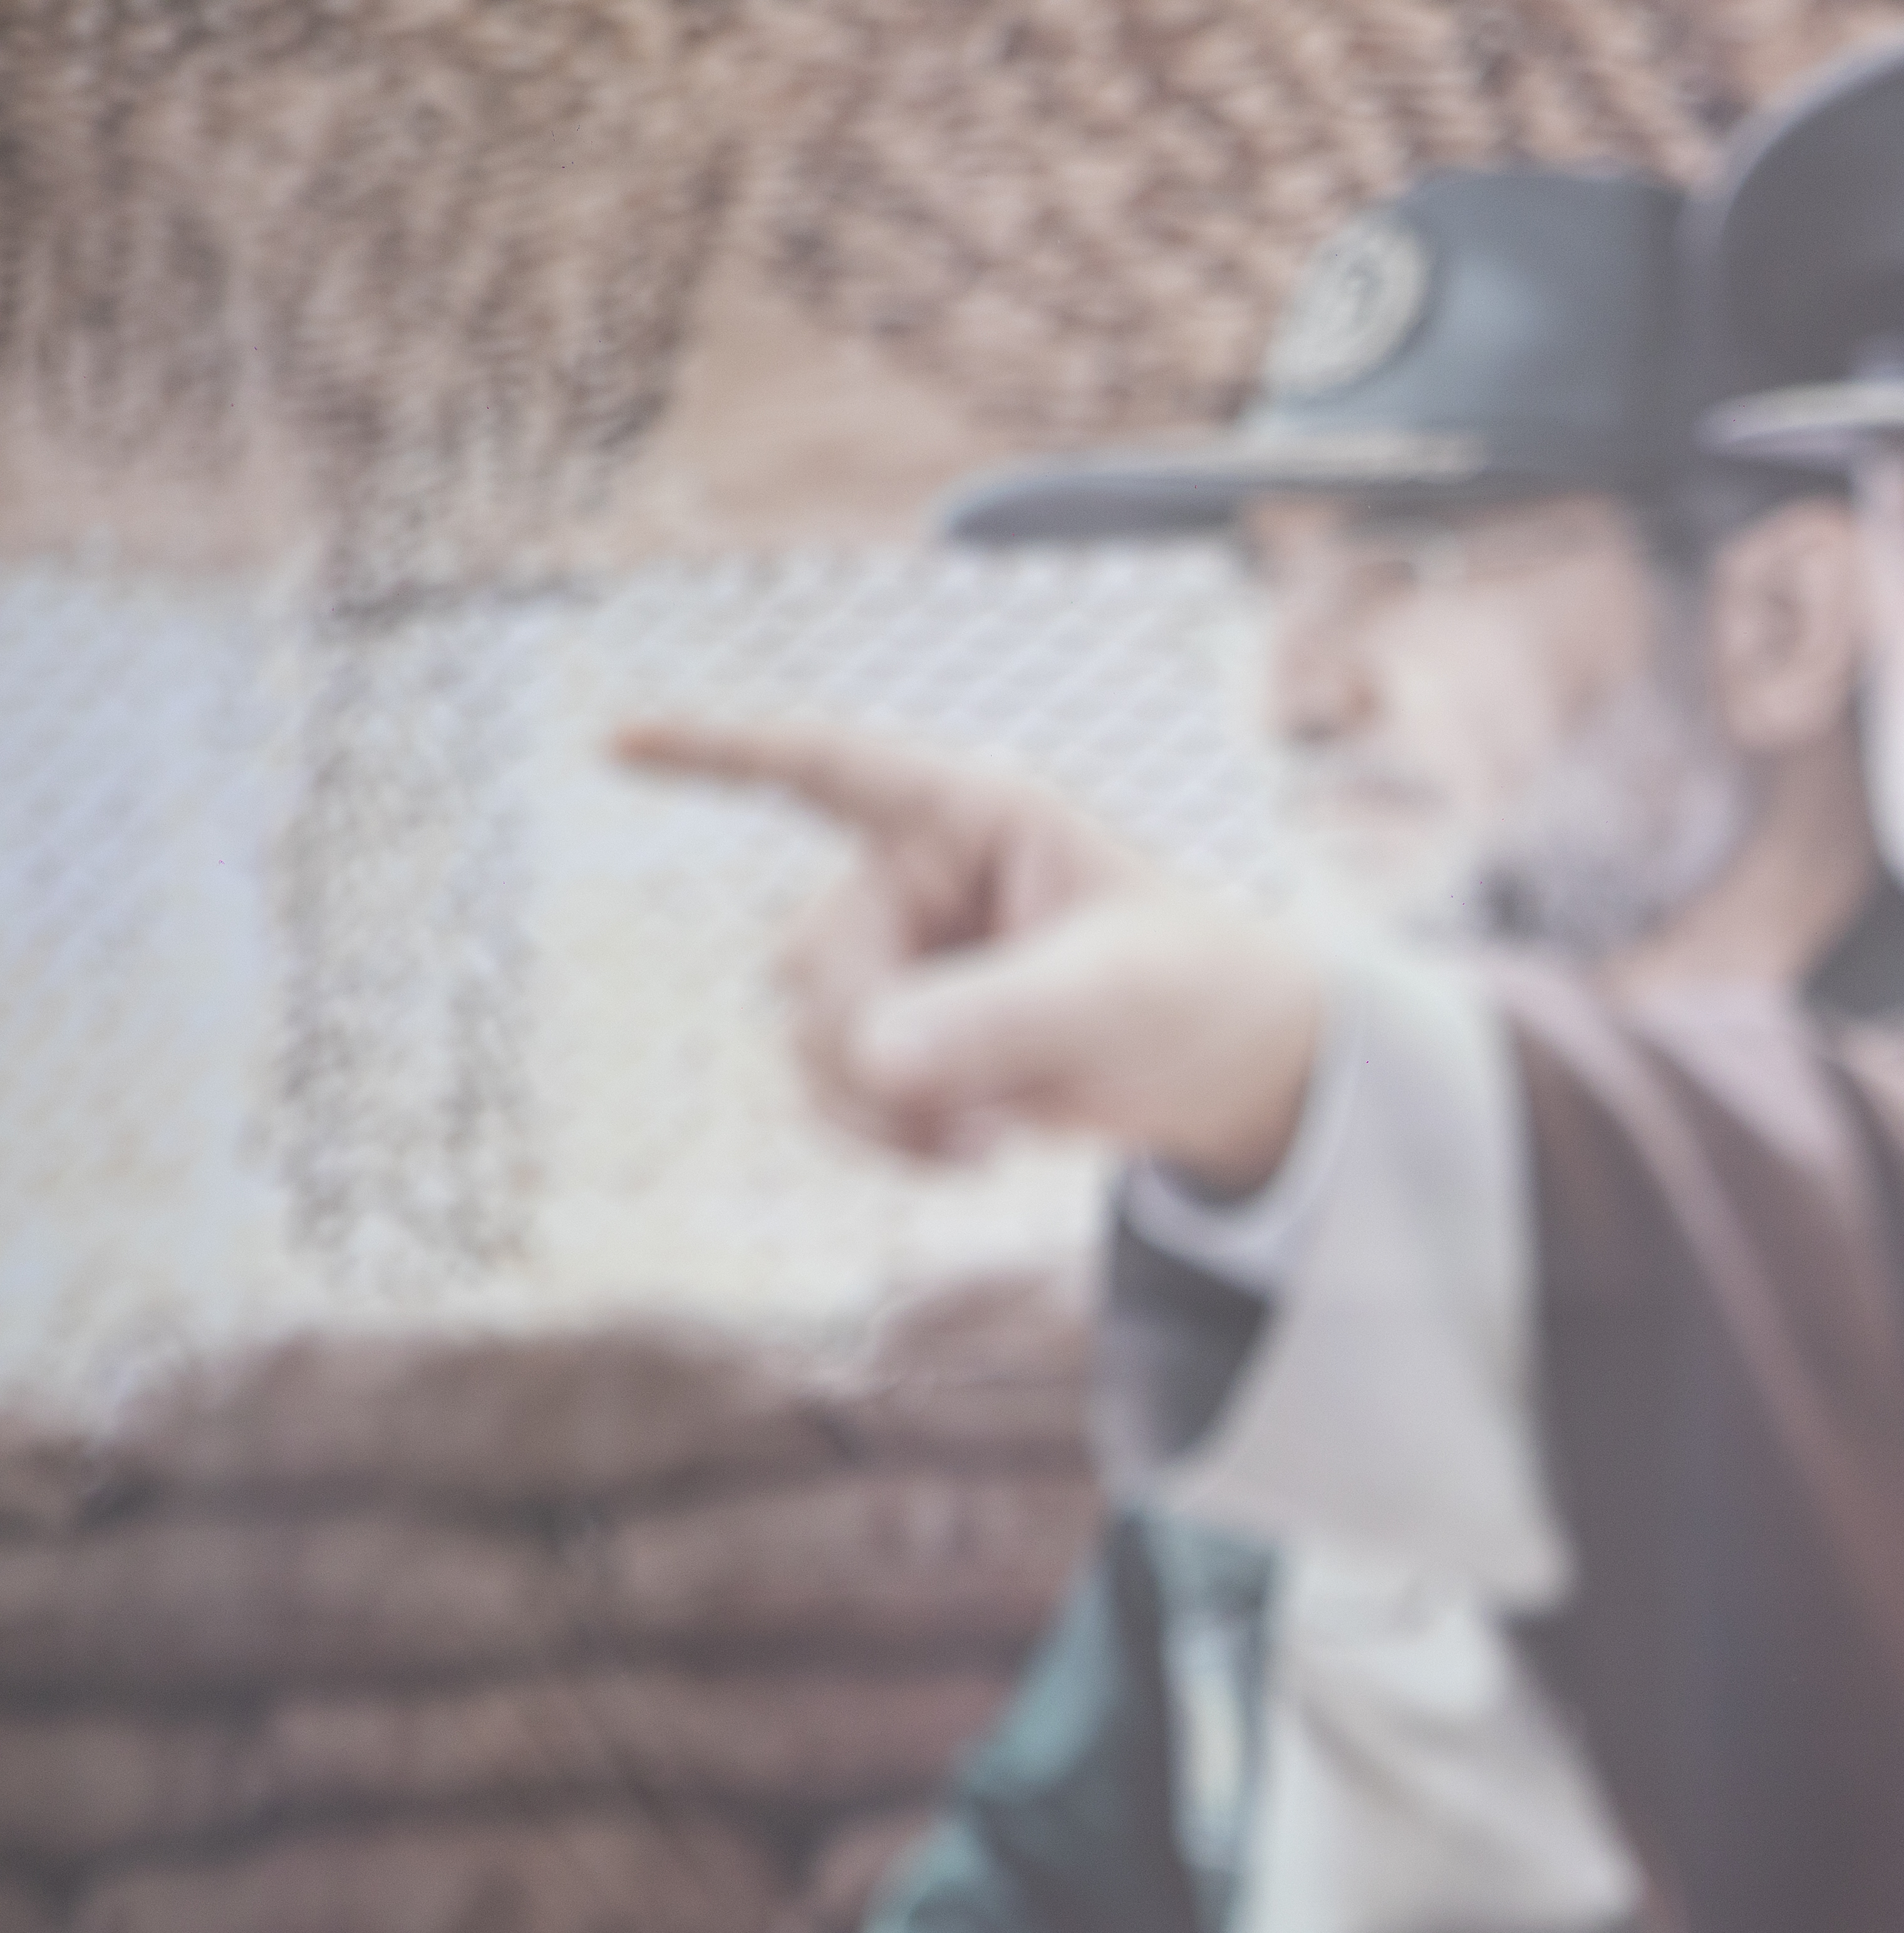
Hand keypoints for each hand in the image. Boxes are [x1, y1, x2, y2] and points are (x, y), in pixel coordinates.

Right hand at [616, 721, 1326, 1190]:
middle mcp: (914, 880)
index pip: (828, 767)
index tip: (614, 744)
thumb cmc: (1192, 990)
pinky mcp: (899, 1038)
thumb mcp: (1116, 997)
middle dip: (874, 1052)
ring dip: (882, 1112)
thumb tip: (877, 1058)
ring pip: (810, 1039)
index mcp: (970, 818)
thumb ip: (1001, 1017)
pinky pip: (834, 1093)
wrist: (1222, 1068)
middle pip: (811, 965)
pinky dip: (887, 1140)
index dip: (716, 755)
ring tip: (989, 1143)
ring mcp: (898, 961)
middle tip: (972, 1112)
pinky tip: (972, 1150)